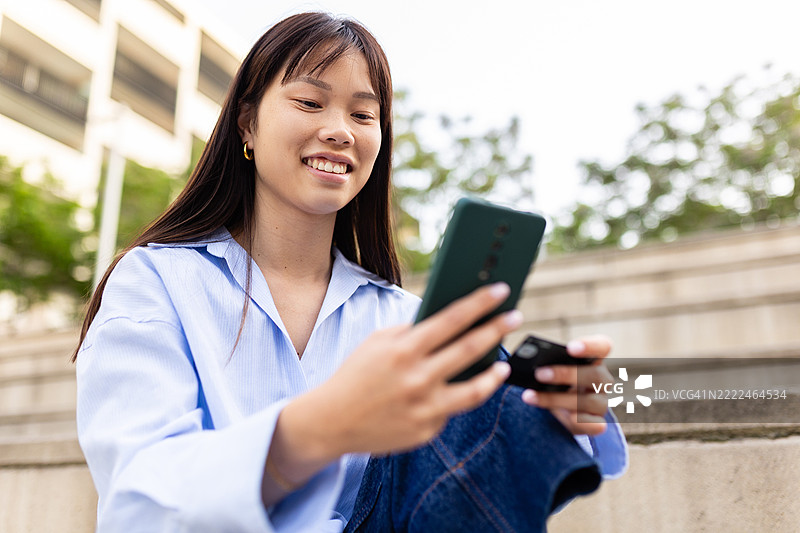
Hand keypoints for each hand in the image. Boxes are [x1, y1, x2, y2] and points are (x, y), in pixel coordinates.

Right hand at [269, 283, 520, 486]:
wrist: (331, 421)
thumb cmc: (357, 374)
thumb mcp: (378, 343)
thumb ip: (412, 332)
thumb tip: (450, 320)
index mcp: (404, 349)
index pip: (452, 319)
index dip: (480, 303)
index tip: (502, 290)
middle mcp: (418, 378)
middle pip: (471, 349)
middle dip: (497, 329)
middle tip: (515, 317)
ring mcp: (425, 408)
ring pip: (475, 390)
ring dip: (495, 374)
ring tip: (503, 365)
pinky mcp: (426, 431)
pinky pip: (450, 411)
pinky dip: (454, 398)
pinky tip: (457, 391)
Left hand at [520, 335, 613, 435]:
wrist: (557, 409)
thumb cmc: (553, 382)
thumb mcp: (549, 369)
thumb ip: (545, 363)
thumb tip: (529, 363)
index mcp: (594, 359)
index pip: (602, 346)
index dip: (590, 346)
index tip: (570, 348)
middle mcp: (602, 380)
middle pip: (595, 375)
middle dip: (566, 374)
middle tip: (540, 374)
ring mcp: (601, 402)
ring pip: (589, 401)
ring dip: (557, 399)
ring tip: (531, 396)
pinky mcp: (597, 423)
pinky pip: (594, 425)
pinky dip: (577, 421)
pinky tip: (561, 416)